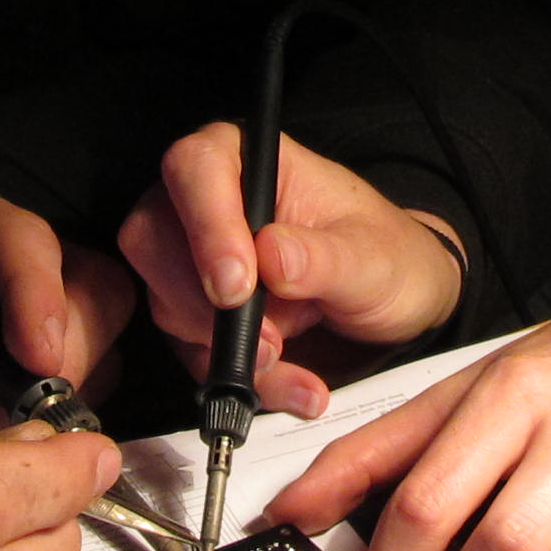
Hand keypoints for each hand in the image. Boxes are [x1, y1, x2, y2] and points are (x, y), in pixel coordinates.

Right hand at [118, 125, 465, 419]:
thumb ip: (323, 258)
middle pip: (154, 236)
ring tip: (289, 362)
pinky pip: (192, 353)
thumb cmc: (387, 259)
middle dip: (202, 302)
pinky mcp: (198, 316)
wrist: (396, 309)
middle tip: (266, 340)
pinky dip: (239, 379)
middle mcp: (209, 204)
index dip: (206, 223)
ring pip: (165, 301)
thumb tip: (271, 256)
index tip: (238, 285)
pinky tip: (292, 387)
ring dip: (224, 348)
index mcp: (251, 162)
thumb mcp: (371, 259)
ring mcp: (195, 261)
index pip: (196, 168)